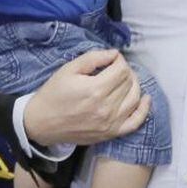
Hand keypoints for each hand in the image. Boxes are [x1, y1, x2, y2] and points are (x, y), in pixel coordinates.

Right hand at [23, 49, 150, 144]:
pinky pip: (135, 122)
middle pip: (129, 82)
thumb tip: (114, 54)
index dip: (119, 60)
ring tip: (125, 80)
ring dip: (134, 85)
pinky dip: (143, 110)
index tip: (111, 60)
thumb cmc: (53, 94)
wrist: (41, 123)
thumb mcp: (69, 69)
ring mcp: (110, 123)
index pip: (121, 69)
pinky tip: (145, 99)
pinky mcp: (111, 133)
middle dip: (125, 71)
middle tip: (115, 69)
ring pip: (135, 98)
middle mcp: (106, 107)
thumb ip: (93, 58)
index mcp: (95, 89)